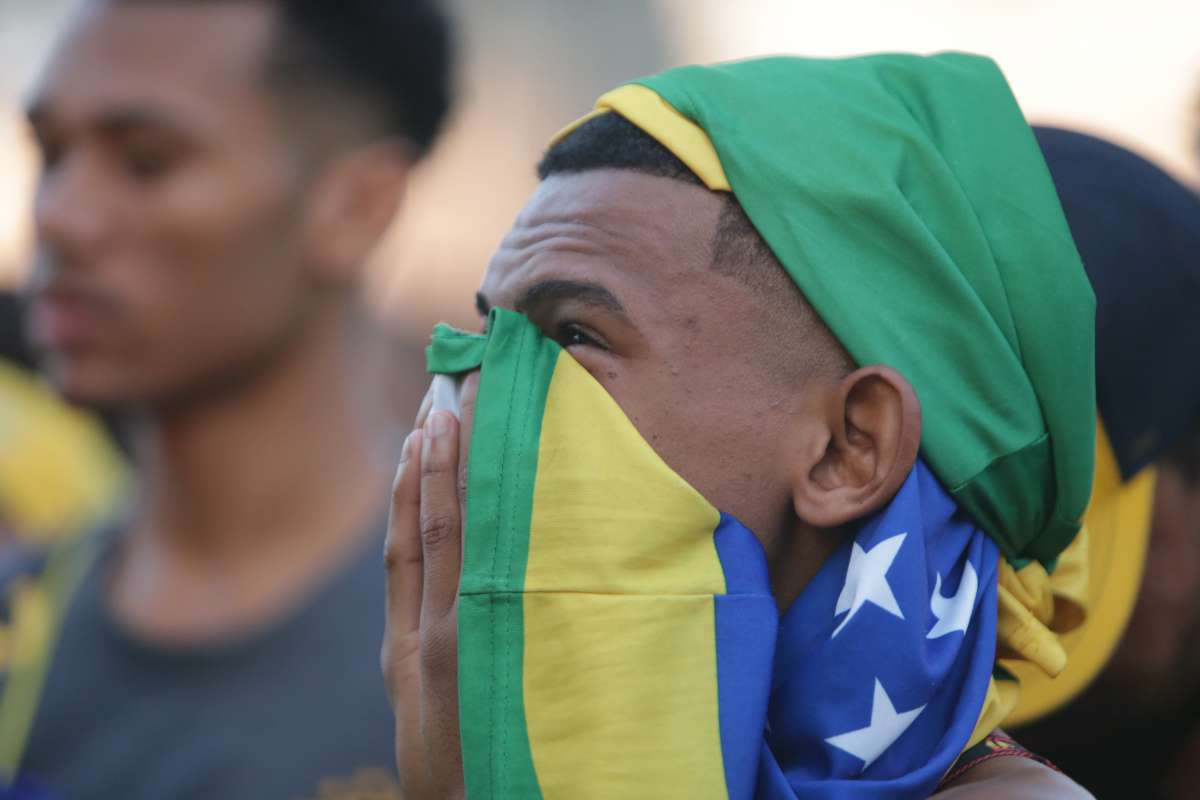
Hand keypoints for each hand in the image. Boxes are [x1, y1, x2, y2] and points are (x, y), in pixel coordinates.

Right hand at [382, 375, 476, 798]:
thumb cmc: (456, 768)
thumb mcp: (425, 708)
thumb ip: (428, 650)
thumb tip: (441, 594)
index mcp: (403, 647)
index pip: (401, 546)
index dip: (407, 485)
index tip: (419, 431)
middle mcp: (422, 630)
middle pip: (423, 522)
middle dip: (433, 454)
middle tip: (445, 389)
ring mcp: (449, 632)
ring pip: (448, 531)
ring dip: (449, 466)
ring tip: (455, 408)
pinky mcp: (476, 642)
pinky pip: (476, 558)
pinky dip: (470, 508)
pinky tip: (478, 467)